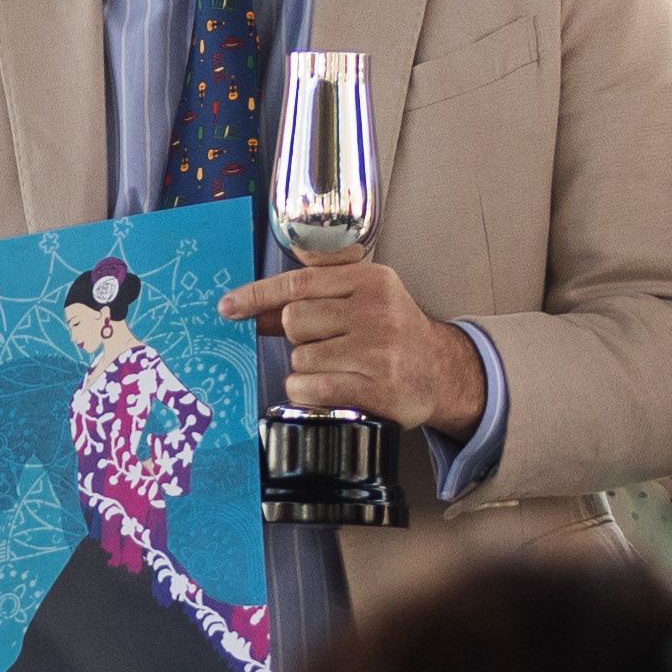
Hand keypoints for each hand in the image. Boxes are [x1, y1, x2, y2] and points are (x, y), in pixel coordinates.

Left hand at [217, 249, 489, 434]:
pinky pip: (311, 388)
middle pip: (294, 321)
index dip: (257, 296)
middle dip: (298, 337)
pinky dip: (308, 391)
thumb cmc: (392, 331)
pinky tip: (329, 388)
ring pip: (300, 358)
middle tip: (326, 344)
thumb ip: (315, 294)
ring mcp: (378, 352)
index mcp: (370, 280)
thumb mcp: (363, 297)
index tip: (228, 308)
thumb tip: (255, 307)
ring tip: (337, 367)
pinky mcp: (377, 389)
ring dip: (305, 368)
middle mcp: (376, 312)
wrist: (443, 372)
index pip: (298, 283)